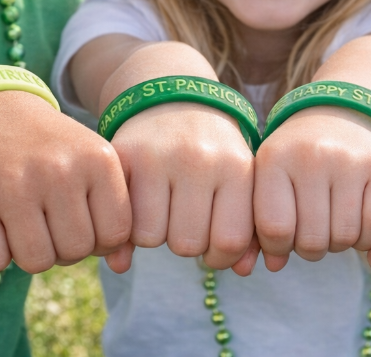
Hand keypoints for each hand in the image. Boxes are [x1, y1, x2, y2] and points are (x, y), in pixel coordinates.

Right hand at [0, 90, 131, 274]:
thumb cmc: (54, 155)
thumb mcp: (93, 165)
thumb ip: (115, 212)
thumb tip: (120, 264)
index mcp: (98, 160)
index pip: (115, 235)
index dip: (98, 239)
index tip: (83, 221)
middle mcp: (59, 169)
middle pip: (75, 251)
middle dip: (63, 248)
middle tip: (49, 223)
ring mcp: (14, 184)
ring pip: (36, 261)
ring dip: (30, 253)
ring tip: (27, 225)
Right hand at [109, 101, 256, 272]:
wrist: (174, 99)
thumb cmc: (215, 154)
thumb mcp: (240, 181)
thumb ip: (249, 229)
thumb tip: (241, 272)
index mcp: (237, 166)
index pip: (229, 242)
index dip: (220, 255)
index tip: (214, 242)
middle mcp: (199, 159)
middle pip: (187, 245)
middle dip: (186, 242)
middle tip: (186, 220)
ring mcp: (158, 156)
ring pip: (151, 237)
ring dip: (156, 234)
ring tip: (164, 210)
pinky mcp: (122, 156)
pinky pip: (121, 219)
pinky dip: (127, 224)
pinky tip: (139, 206)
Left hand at [254, 106, 370, 268]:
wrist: (342, 111)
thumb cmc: (297, 157)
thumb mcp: (271, 178)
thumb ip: (261, 224)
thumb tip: (271, 266)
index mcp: (274, 158)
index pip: (274, 229)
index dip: (278, 247)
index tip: (284, 239)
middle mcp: (312, 156)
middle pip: (311, 240)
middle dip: (310, 248)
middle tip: (313, 232)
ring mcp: (350, 160)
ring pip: (345, 238)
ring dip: (339, 243)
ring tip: (334, 224)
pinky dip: (368, 236)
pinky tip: (359, 222)